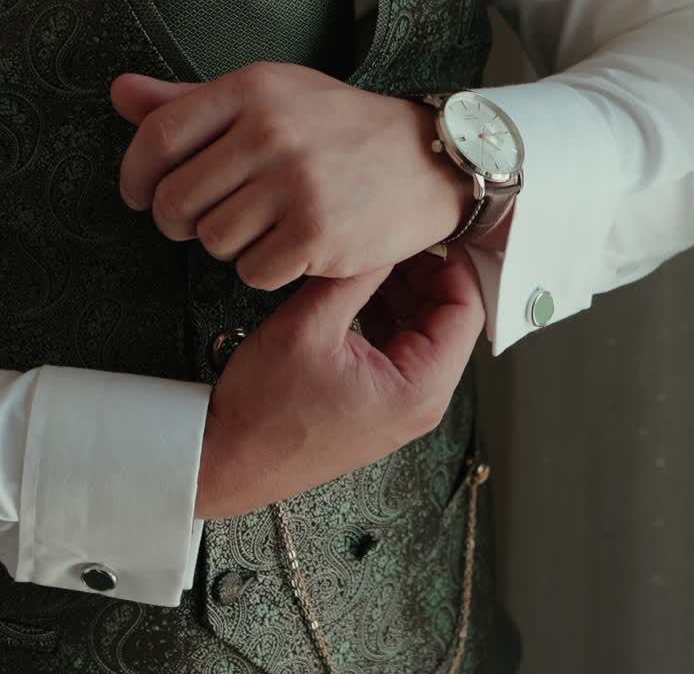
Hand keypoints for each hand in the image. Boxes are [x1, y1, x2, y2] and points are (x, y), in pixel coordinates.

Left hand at [110, 63, 473, 291]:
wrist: (427, 162)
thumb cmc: (341, 130)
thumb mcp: (271, 96)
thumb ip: (191, 101)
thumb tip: (122, 95)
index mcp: (252, 90)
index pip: (159, 137)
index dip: (137, 176)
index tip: (140, 194)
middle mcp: (271, 132)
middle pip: (177, 200)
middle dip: (179, 221)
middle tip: (203, 219)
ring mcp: (296, 185)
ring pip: (212, 241)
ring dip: (227, 246)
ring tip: (260, 228)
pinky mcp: (318, 234)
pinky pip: (252, 273)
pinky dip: (263, 270)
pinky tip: (288, 248)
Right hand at [195, 248, 484, 519]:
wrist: (227, 463)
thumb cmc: (263, 409)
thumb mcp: (309, 325)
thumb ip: (355, 275)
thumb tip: (385, 234)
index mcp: (420, 387)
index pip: (467, 308)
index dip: (451, 261)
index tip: (422, 229)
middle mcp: (422, 402)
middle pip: (448, 319)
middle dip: (422, 274)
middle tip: (385, 237)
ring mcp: (402, 408)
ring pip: (421, 332)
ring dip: (399, 294)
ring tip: (362, 261)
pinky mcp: (378, 407)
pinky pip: (397, 351)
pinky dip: (382, 318)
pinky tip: (351, 294)